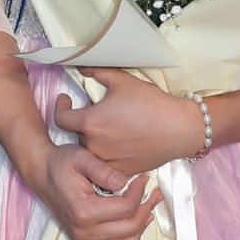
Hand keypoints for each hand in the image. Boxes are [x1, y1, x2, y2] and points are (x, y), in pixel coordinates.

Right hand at [25, 142, 159, 239]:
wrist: (43, 173)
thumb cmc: (61, 164)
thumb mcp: (82, 158)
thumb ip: (103, 170)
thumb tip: (125, 182)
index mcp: (85, 211)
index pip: (126, 208)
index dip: (139, 192)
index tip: (143, 179)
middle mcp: (84, 232)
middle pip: (129, 228)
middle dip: (145, 208)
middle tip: (152, 192)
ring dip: (139, 233)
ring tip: (148, 212)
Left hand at [53, 69, 204, 175]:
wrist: (179, 129)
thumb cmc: (151, 103)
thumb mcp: (122, 80)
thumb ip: (96, 72)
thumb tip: (81, 68)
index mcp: (90, 123)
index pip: (61, 118)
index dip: (61, 107)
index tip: (66, 101)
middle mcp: (93, 146)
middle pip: (78, 133)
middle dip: (85, 121)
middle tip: (103, 111)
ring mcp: (106, 162)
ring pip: (91, 149)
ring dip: (96, 138)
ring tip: (115, 127)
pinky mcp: (120, 172)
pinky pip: (106, 162)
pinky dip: (109, 153)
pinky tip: (124, 142)